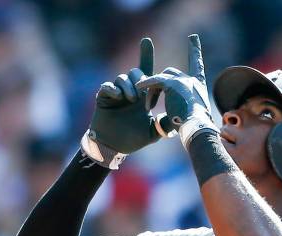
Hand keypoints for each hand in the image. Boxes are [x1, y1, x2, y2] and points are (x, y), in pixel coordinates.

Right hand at [82, 38, 171, 168]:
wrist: (114, 148)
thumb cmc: (133, 139)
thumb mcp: (153, 132)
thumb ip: (164, 124)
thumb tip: (177, 117)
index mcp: (142, 96)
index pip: (146, 73)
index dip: (145, 55)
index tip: (146, 41)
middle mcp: (129, 92)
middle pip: (135, 72)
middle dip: (140, 78)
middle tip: (142, 92)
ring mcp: (116, 94)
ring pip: (122, 78)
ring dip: (129, 86)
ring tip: (132, 99)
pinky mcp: (103, 98)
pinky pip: (107, 87)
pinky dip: (113, 89)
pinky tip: (118, 96)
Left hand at [136, 34, 218, 148]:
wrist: (197, 128)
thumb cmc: (192, 130)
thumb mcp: (185, 120)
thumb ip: (174, 116)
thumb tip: (162, 122)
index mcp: (198, 88)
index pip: (197, 67)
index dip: (195, 52)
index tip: (193, 38)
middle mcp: (192, 81)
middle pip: (172, 73)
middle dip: (159, 85)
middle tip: (149, 104)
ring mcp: (183, 80)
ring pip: (162, 78)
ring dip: (153, 92)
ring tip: (147, 107)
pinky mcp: (172, 83)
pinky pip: (156, 81)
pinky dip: (147, 85)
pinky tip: (138, 88)